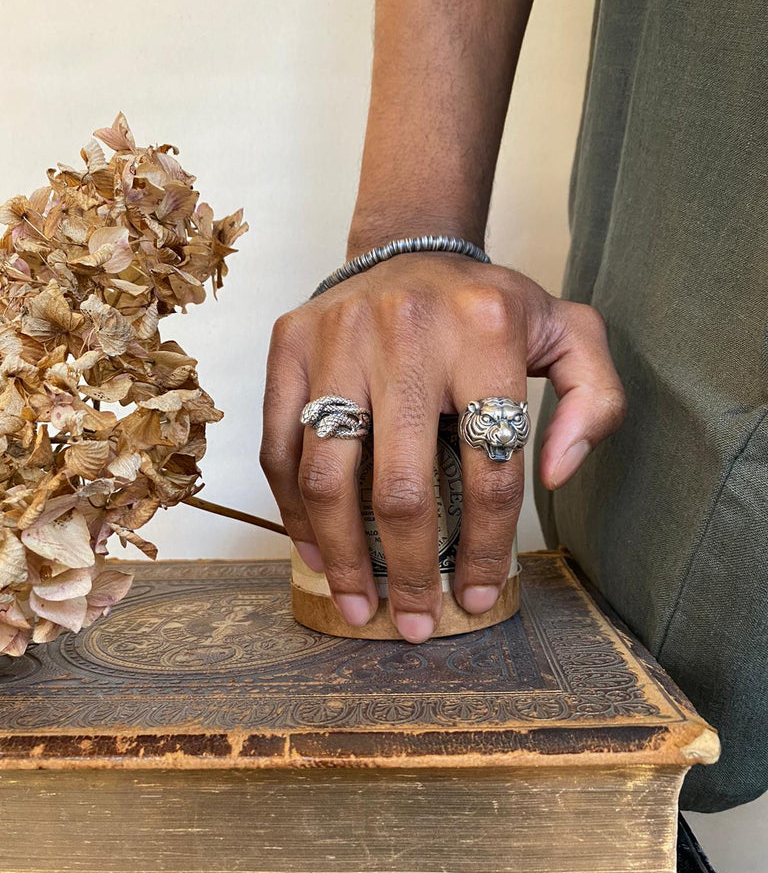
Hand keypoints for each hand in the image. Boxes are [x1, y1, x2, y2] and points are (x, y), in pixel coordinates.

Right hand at [260, 255, 625, 641]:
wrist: (412, 249)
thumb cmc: (491, 310)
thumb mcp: (569, 336)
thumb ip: (594, 401)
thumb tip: (553, 475)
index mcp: (488, 330)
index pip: (492, 468)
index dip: (488, 549)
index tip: (479, 598)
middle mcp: (407, 330)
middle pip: (403, 487)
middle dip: (410, 572)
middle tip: (413, 624)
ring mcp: (338, 336)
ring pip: (327, 475)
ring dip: (341, 557)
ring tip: (358, 605)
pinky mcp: (289, 342)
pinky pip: (278, 444)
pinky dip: (292, 509)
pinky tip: (314, 550)